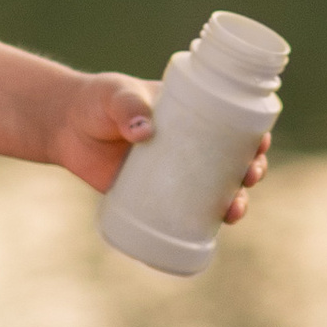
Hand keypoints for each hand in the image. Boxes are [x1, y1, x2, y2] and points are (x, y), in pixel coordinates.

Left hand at [49, 75, 273, 228]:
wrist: (65, 128)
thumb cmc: (97, 101)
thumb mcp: (114, 95)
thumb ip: (127, 106)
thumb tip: (144, 131)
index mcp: (191, 113)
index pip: (233, 121)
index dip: (254, 133)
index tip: (260, 142)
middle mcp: (190, 144)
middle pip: (234, 159)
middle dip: (252, 170)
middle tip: (249, 176)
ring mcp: (174, 172)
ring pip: (217, 189)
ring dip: (236, 201)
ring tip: (234, 209)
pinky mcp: (155, 196)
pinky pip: (187, 212)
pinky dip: (206, 223)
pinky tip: (217, 231)